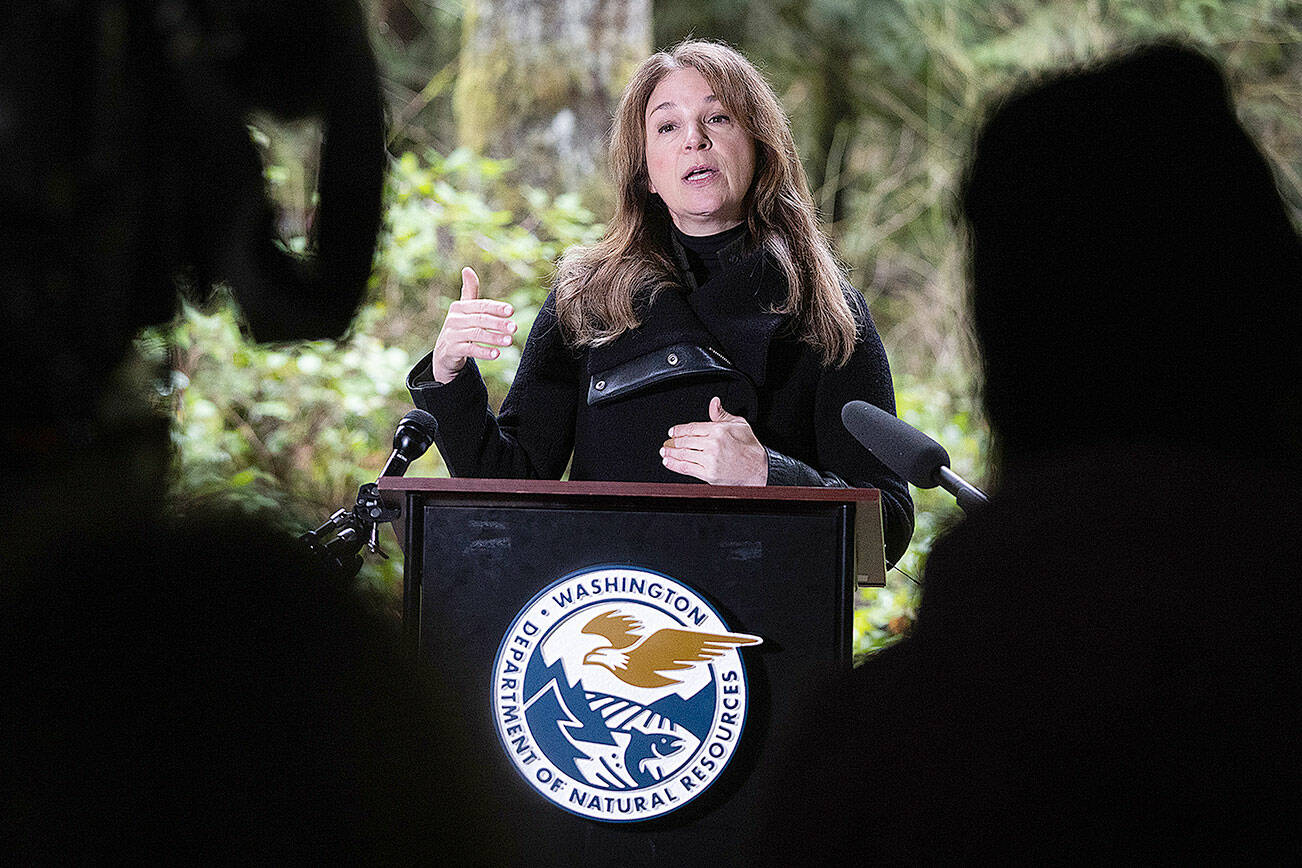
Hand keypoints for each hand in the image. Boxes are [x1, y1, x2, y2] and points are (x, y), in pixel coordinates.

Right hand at [431, 267, 516, 383]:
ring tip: (510, 341)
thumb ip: (469, 291)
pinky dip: (484, 352)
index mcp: (459, 307)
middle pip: (479, 320)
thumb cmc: (460, 327)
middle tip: (514, 328)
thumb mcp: (464, 309)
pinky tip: (497, 354)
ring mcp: (451, 335)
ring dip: (494, 338)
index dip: (496, 308)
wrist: (444, 352)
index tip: (511, 311)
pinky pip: (470, 350)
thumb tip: (467, 269)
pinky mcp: (451, 350)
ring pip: (476, 335)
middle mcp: (454, 319)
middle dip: (498, 323)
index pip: (480, 305)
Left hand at [661, 397, 767, 485]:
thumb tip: (714, 403)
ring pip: (683, 454)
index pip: (692, 428)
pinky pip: (687, 468)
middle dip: (673, 441)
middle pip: (685, 441)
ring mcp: (709, 460)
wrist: (758, 469)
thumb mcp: (739, 424)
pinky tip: (669, 462)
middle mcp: (712, 444)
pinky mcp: (708, 474)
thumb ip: (722, 414)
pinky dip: (675, 465)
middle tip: (667, 442)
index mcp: (718, 430)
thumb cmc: (750, 447)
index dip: (679, 430)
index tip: (673, 431)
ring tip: (664, 451)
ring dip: (670, 453)